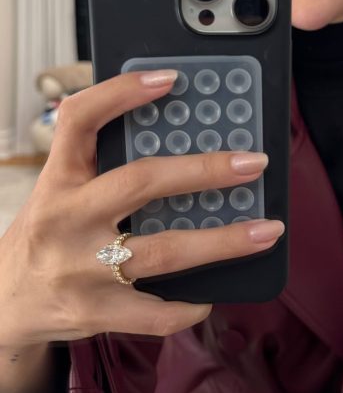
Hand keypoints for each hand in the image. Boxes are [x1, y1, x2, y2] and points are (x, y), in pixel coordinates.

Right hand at [0, 70, 281, 347]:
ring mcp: (80, 269)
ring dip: (224, 241)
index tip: (171, 79)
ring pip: (164, 251)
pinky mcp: (95, 313)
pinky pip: (156, 312)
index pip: (80, 120)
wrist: (3, 306)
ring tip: (267, 230)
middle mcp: (66, 220)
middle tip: (254, 162)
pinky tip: (211, 295)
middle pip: (141, 182)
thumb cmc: (45, 237)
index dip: (122, 93)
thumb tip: (172, 135)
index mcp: (57, 180)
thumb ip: (98, 166)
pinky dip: (189, 306)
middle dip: (205, 169)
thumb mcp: (56, 192)